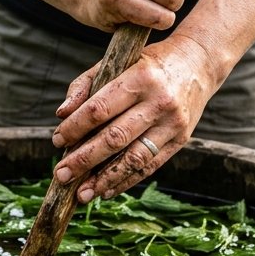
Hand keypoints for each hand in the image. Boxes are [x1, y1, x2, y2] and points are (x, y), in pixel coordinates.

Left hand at [49, 33, 216, 203]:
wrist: (198, 64)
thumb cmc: (148, 64)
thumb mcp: (118, 62)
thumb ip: (86, 85)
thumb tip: (61, 114)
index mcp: (140, 78)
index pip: (100, 109)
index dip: (75, 128)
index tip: (56, 141)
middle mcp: (159, 102)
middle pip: (114, 138)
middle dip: (84, 160)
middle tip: (61, 175)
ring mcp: (172, 124)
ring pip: (133, 159)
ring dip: (104, 179)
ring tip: (82, 193)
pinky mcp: (181, 140)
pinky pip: (150, 166)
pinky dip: (126, 181)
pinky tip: (106, 190)